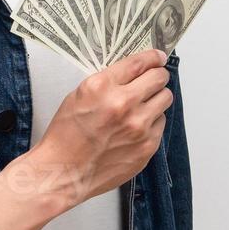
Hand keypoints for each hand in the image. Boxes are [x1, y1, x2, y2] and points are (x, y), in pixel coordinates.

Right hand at [27, 48, 171, 209]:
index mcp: (102, 87)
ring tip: (141, 107)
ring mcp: (138, 127)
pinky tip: (135, 128)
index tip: (157, 57)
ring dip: (155, 99)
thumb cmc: (66, 136)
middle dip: (156, 77)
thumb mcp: (79, 95)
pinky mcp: (148, 146)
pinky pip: (160, 123)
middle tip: (152, 80)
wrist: (64, 173)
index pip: (139, 62)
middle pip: (159, 78)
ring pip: (165, 99)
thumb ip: (108, 81)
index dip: (152, 57)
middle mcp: (123, 104)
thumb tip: (135, 71)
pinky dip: (152, 122)